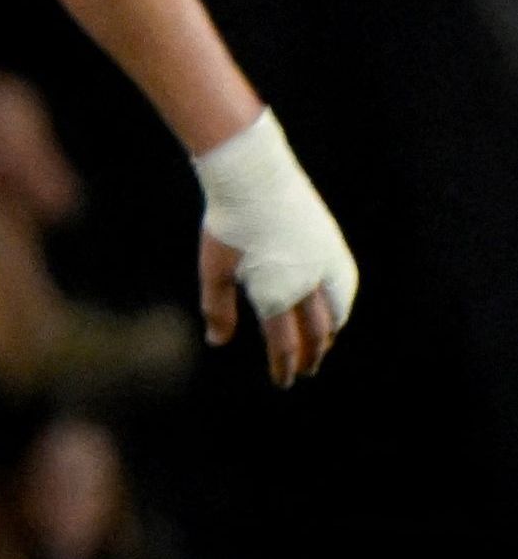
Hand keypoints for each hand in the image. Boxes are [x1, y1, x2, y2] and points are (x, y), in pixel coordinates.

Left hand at [190, 111, 353, 386]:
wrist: (254, 177)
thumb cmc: (228, 224)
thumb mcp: (214, 269)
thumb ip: (218, 309)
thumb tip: (217, 343)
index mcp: (274, 293)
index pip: (284, 343)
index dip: (283, 365)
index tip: (283, 380)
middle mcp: (305, 284)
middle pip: (314, 333)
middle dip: (310, 356)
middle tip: (305, 371)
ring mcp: (323, 264)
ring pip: (335, 313)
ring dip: (328, 335)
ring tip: (323, 347)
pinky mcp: (332, 246)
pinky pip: (345, 286)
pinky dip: (342, 307)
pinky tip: (337, 311)